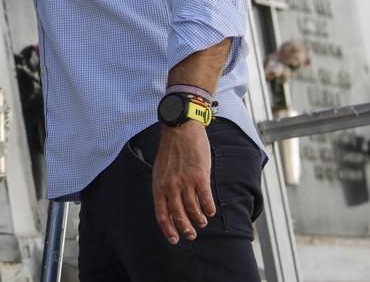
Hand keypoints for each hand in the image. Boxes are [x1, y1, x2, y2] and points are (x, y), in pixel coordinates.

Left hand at [152, 123, 214, 244]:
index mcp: (159, 185)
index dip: (168, 229)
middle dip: (185, 229)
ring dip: (199, 219)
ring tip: (202, 222)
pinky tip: (211, 211)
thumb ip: (164, 187)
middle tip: (191, 235)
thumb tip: (170, 205)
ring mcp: (185, 181)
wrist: (180, 128)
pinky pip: (206, 199)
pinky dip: (209, 208)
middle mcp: (171, 186)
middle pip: (178, 215)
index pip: (161, 214)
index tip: (174, 239)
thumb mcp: (160, 170)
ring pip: (193, 209)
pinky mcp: (200, 176)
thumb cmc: (171, 150)